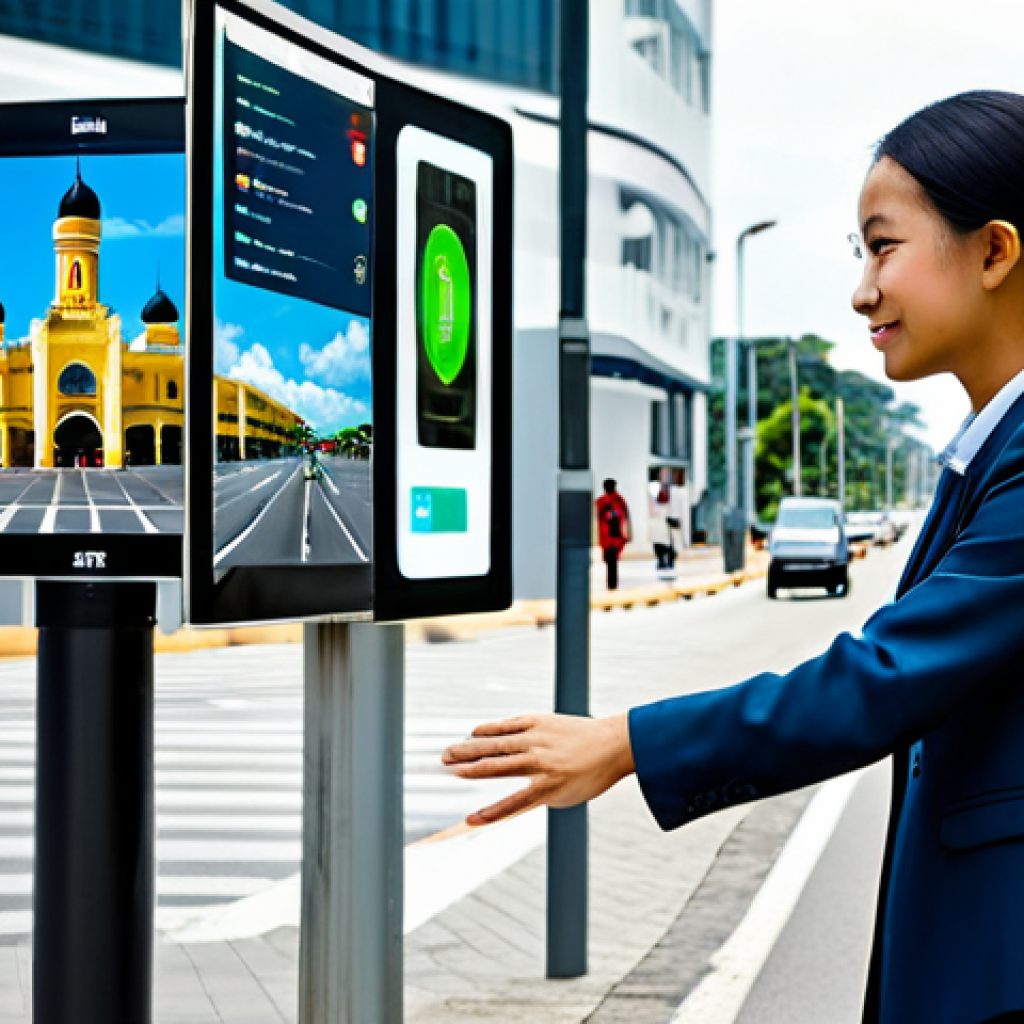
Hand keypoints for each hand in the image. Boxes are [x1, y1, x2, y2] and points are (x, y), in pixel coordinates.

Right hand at [441, 712, 635, 825]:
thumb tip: (511, 801)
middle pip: (496, 767)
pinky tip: (474, 732)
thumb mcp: (566, 796)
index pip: (513, 803)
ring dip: (470, 749)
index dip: (490, 814)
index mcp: (549, 785)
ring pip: (497, 744)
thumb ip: (537, 797)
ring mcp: (538, 738)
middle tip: (445, 771)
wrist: (614, 744)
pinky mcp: (539, 721)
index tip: (469, 820)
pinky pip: (509, 726)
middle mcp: (540, 761)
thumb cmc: (591, 775)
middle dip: (468, 770)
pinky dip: (490, 729)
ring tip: (449, 754)